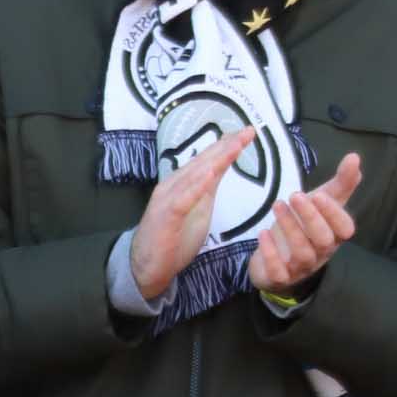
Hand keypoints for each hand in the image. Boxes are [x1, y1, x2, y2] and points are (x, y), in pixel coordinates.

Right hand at [128, 129, 252, 302]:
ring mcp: (168, 199)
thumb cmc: (174, 237)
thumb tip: (220, 169)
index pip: (208, 160)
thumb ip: (207, 189)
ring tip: (234, 145)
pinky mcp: (165, 216)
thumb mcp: (199, 210)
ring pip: (194, 175)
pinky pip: (183, 199)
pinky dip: (196, 186)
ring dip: (215, 159)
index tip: (248, 132)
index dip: (227, 145)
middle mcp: (174, 185)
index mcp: (184, 183)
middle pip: (203, 161)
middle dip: (226, 145)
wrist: (149, 265)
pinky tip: (210, 174)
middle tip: (247, 130)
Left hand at [247, 153, 361, 296]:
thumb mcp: (321, 203)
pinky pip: (278, 271)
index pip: (344, 229)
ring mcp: (301, 267)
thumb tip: (354, 157)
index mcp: (334, 235)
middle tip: (295, 195)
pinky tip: (263, 233)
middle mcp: (321, 253)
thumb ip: (340, 183)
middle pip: (324, 240)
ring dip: (290, 228)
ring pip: (302, 253)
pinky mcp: (279, 276)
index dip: (334, 214)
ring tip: (277, 205)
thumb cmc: (305, 228)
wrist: (280, 260)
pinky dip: (270, 253)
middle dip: (311, 218)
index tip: (319, 194)